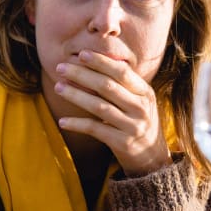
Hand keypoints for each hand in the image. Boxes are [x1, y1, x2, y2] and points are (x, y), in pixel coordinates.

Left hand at [54, 50, 171, 176]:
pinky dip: (78, 124)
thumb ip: (123, 84)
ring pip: (99, 106)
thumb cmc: (138, 122)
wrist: (152, 157)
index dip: (101, 62)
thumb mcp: (138, 101)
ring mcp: (133, 126)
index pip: (122, 72)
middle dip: (82, 74)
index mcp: (145, 93)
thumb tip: (97, 60)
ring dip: (76, 95)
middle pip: (108, 86)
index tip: (81, 54)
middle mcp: (141, 108)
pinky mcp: (123, 143)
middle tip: (61, 67)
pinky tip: (62, 121)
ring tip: (58, 87)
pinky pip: (96, 130)